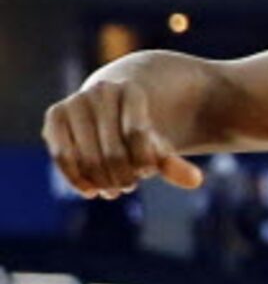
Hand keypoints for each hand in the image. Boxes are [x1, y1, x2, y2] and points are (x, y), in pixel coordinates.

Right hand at [43, 78, 203, 198]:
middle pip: (113, 153)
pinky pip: (62, 154)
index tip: (146, 172)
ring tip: (113, 189)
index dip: (144, 163)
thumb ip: (174, 163)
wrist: (110, 107)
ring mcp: (76, 101)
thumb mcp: (159, 146)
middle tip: (128, 185)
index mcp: (132, 92)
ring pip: (88, 157)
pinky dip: (77, 178)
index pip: (138, 137)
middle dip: (123, 178)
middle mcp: (101, 92)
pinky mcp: (56, 115)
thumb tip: (196, 181)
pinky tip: (90, 191)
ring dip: (103, 181)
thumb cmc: (140, 133)